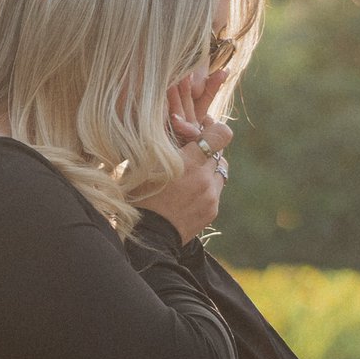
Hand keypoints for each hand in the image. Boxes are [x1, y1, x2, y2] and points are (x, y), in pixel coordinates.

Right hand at [141, 74, 232, 244]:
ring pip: (220, 170)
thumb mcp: (144, 164)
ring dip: (208, 167)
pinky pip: (216, 190)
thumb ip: (165, 142)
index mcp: (187, 163)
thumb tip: (177, 120)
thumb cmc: (139, 196)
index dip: (213, 128)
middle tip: (192, 150)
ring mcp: (211, 195)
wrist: (147, 237)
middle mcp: (204, 178)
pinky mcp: (213, 210)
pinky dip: (206, 186)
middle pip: (219, 152)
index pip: (220, 134)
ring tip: (190, 172)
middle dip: (207, 149)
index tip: (203, 126)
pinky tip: (188, 191)